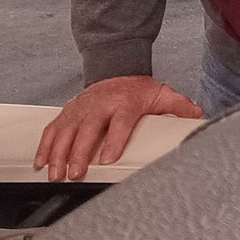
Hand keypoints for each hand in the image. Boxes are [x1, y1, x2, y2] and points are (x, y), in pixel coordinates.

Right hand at [35, 75, 203, 181]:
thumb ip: (179, 106)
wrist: (116, 66)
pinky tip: (41, 162)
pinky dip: (44, 146)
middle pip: (87, 130)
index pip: (119, 122)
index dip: (113, 141)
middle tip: (75, 173)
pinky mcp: (68, 111)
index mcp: (125, 102)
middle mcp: (100, 105)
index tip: (108, 158)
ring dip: (58, 153)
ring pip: (66, 131)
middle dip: (79, 152)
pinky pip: (53, 129)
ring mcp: (81, 108)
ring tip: (55, 173)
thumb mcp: (161, 94)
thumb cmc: (137, 88)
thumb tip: (198, 116)